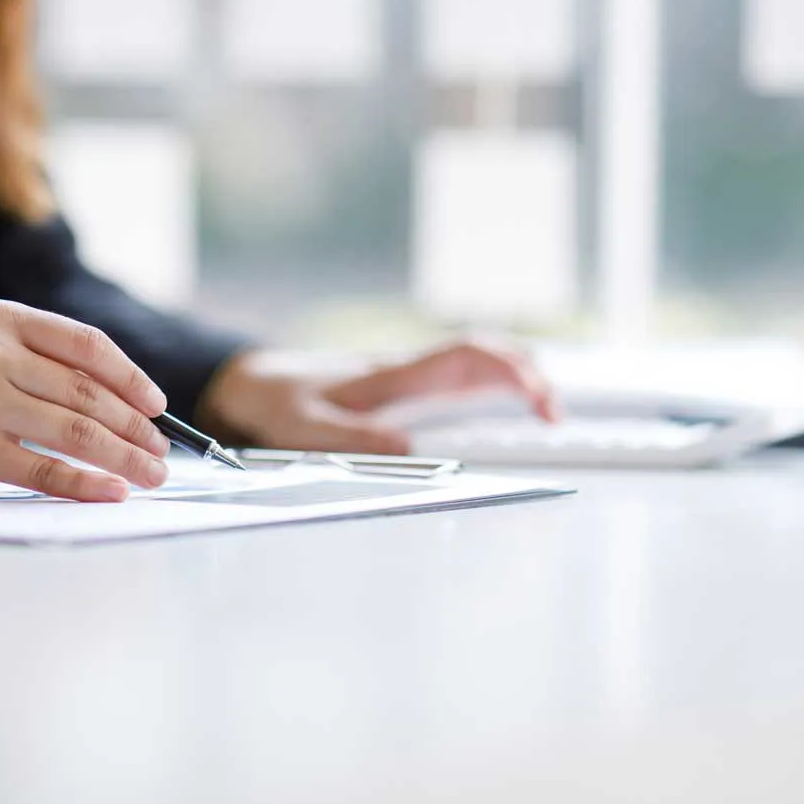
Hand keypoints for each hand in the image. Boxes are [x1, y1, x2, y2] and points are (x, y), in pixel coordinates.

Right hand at [0, 301, 171, 500]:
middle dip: (134, 427)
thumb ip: (40, 362)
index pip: (85, 345)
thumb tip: (126, 402)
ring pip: (76, 431)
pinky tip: (113, 492)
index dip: (129, 377)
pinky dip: (87, 484)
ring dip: (124, 457)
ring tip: (149, 474)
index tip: (155, 405)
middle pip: (87, 392)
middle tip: (160, 451)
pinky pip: (47, 471)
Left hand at [198, 341, 559, 454]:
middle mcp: (405, 370)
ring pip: (475, 362)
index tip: (539, 400)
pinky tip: (506, 405)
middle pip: (483, 353)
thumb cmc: (276, 402)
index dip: (509, 371)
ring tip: (545, 410)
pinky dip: (492, 385)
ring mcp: (405, 377)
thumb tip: (409, 450)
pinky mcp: (400, 389)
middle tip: (554, 414)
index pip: (465, 356)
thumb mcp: (303, 428)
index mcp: (390, 375)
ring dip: (514, 377)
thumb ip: (353, 439)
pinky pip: (457, 378)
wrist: (249, 383)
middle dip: (527, 374)